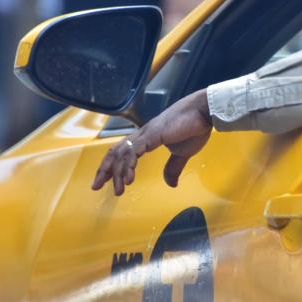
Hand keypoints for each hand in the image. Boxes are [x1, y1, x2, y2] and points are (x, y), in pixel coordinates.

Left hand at [92, 89, 211, 195]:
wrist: (204, 112)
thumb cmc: (194, 128)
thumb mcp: (182, 153)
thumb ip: (173, 167)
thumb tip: (171, 184)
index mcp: (147, 138)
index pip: (122, 151)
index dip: (112, 166)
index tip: (105, 181)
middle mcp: (142, 134)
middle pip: (115, 151)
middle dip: (105, 169)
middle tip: (96, 186)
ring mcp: (146, 134)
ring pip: (122, 153)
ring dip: (117, 173)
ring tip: (118, 190)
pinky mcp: (153, 135)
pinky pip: (135, 151)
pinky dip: (129, 165)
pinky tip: (129, 178)